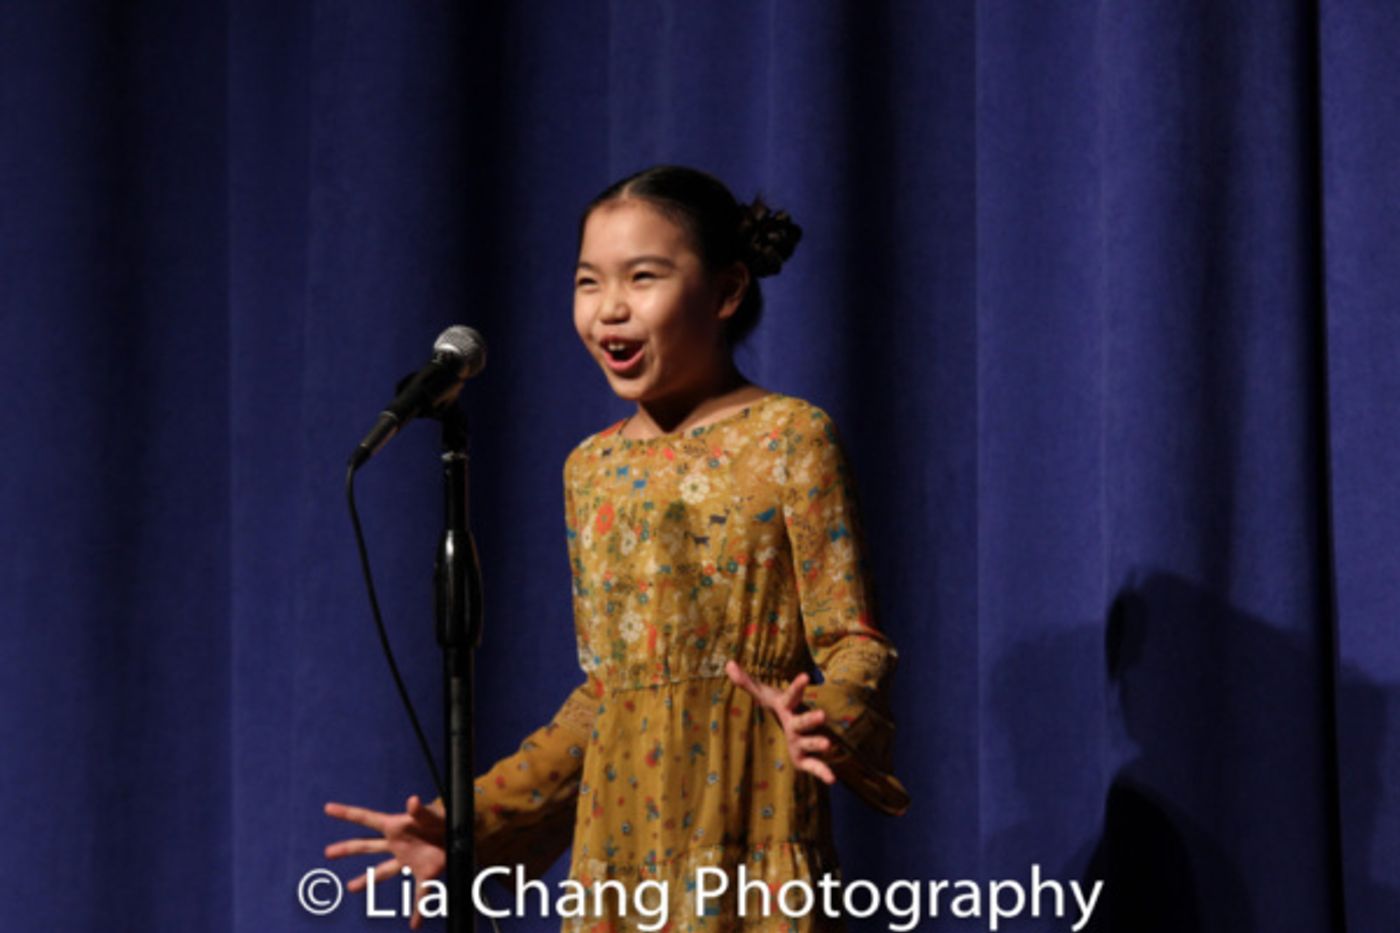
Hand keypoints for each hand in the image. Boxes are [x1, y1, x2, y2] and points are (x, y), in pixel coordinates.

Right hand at [324, 795, 445, 929]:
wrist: (464, 831)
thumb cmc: (445, 818)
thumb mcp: (434, 814)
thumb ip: (422, 812)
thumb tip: (411, 801)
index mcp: (396, 827)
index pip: (367, 819)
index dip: (347, 813)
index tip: (328, 808)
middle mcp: (398, 844)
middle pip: (367, 847)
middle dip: (347, 849)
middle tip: (328, 853)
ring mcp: (408, 860)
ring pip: (383, 872)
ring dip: (367, 881)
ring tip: (350, 887)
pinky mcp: (426, 873)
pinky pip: (420, 895)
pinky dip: (418, 911)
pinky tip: (414, 924)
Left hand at [724, 660, 835, 784]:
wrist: (794, 721)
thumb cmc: (777, 706)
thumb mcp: (761, 694)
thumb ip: (746, 681)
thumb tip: (729, 664)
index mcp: (787, 707)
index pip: (791, 695)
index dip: (797, 686)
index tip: (806, 676)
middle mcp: (797, 723)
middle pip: (803, 721)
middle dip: (811, 719)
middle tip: (823, 715)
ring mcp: (802, 740)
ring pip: (810, 741)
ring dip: (817, 743)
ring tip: (828, 745)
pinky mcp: (802, 757)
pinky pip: (813, 765)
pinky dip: (822, 771)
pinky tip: (832, 780)